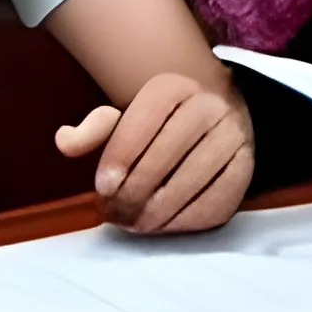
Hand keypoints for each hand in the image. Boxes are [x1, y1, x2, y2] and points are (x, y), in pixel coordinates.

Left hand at [54, 73, 253, 234]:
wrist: (212, 114)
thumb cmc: (159, 124)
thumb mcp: (125, 117)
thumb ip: (94, 129)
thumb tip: (65, 141)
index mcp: (173, 87)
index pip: (143, 121)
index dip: (119, 157)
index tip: (103, 187)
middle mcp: (209, 104)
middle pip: (167, 154)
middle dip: (135, 192)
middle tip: (116, 215)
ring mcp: (233, 135)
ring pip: (192, 181)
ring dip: (159, 211)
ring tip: (136, 224)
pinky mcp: (246, 166)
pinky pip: (217, 200)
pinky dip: (187, 220)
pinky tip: (165, 225)